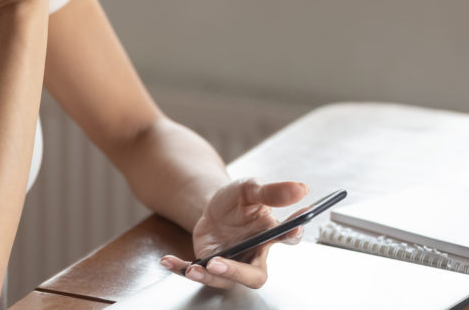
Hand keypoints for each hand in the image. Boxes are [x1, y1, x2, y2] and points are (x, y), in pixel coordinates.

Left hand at [160, 179, 307, 288]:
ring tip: (193, 269)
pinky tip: (168, 261)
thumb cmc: (237, 200)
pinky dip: (181, 269)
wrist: (212, 205)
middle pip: (254, 275)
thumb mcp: (250, 188)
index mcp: (269, 234)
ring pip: (224, 280)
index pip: (286, 239)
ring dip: (208, 276)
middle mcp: (252, 254)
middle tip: (219, 264)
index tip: (292, 229)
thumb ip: (272, 191)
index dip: (291, 236)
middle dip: (236, 273)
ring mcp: (231, 262)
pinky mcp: (210, 264)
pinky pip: (197, 272)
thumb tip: (301, 188)